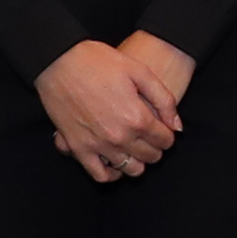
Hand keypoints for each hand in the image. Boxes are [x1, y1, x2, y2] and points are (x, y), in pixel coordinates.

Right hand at [37, 38, 182, 182]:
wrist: (59, 61)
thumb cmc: (99, 62)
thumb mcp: (139, 71)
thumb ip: (164, 100)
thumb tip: (177, 126)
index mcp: (138, 117)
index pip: (165, 141)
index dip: (167, 135)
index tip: (162, 129)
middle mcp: (120, 137)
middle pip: (150, 156)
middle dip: (155, 148)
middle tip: (150, 137)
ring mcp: (98, 145)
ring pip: (130, 169)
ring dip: (137, 160)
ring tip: (134, 148)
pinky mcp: (78, 148)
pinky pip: (100, 175)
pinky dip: (111, 174)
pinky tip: (114, 162)